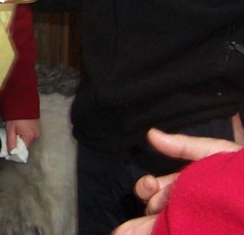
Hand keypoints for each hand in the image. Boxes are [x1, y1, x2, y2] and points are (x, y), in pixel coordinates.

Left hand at [5, 118, 40, 151]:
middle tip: (10, 136)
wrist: (22, 102)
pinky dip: (24, 133)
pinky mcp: (37, 127)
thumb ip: (11, 142)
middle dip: (18, 143)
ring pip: (27, 139)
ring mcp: (38, 130)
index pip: (23, 149)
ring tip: (15, 129)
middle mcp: (36, 135)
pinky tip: (19, 127)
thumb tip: (11, 154)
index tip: (9, 149)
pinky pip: (30, 134)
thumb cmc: (15, 115)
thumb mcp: (10, 129)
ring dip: (21, 137)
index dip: (16, 150)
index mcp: (30, 136)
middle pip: (25, 144)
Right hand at [111, 128, 240, 234]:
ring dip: (142, 228)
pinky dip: (155, 232)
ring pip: (160, 226)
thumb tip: (151, 134)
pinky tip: (143, 234)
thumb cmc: (240, 176)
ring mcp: (192, 223)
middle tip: (144, 212)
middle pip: (155, 210)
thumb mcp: (218, 156)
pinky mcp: (197, 231)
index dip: (149, 187)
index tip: (152, 186)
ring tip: (125, 234)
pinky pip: (173, 233)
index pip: (159, 189)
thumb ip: (185, 146)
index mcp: (189, 187)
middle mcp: (187, 206)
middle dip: (144, 211)